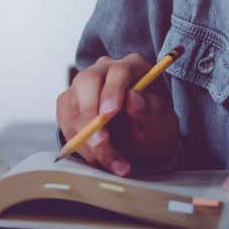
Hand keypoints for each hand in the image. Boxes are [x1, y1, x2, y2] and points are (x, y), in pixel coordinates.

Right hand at [56, 54, 179, 176]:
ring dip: (86, 139)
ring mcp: (80, 87)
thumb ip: (153, 110)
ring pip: (73, 107)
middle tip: (101, 143)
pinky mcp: (67, 105)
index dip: (112, 92)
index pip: (118, 72)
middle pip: (86, 83)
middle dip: (90, 117)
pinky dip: (79, 145)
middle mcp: (102, 71)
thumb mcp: (162, 121)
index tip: (110, 114)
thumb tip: (133, 99)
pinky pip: (65, 124)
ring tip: (108, 161)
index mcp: (131, 67)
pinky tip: (97, 158)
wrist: (139, 138)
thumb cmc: (152, 126)